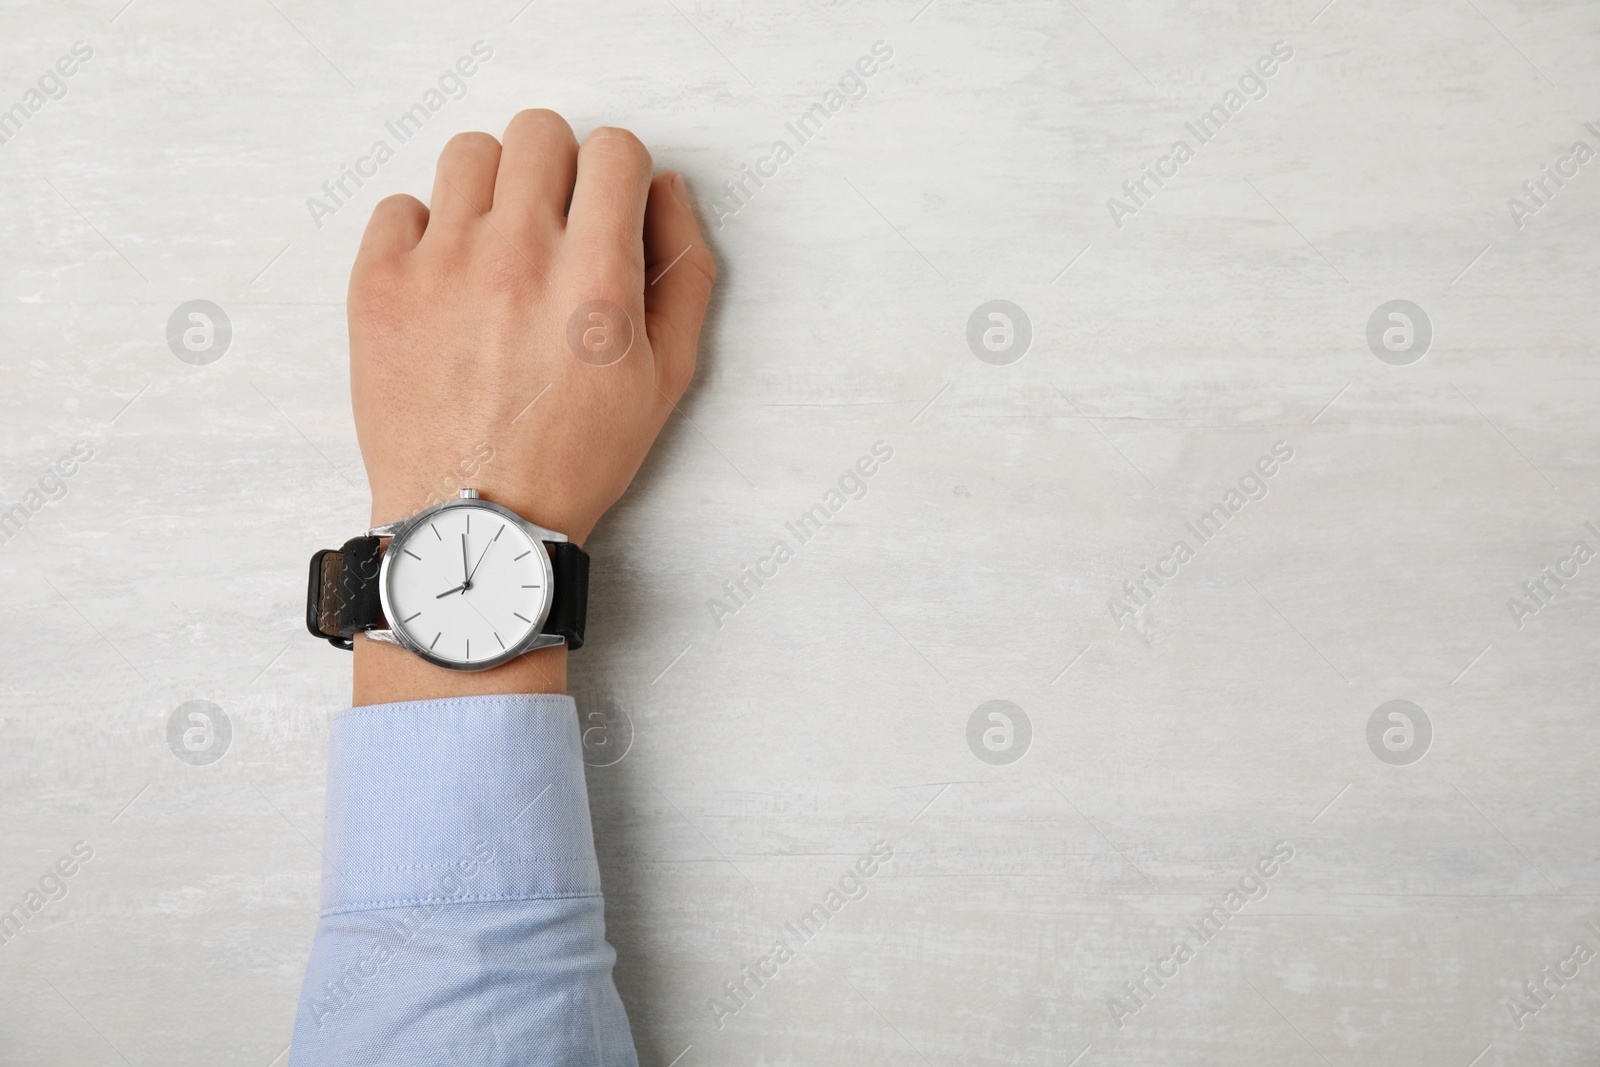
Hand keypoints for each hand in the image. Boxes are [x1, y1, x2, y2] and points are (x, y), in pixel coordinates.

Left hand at [347, 110, 715, 703]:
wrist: (475, 524)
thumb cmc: (575, 458)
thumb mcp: (667, 379)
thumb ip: (683, 272)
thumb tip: (665, 190)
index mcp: (595, 278)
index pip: (616, 149)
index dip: (620, 174)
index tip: (607, 210)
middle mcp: (517, 255)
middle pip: (540, 132)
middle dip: (559, 169)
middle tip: (554, 227)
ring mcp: (440, 265)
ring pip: (469, 152)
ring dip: (492, 188)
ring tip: (496, 248)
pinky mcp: (379, 284)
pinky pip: (401, 205)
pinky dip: (424, 232)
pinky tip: (445, 282)